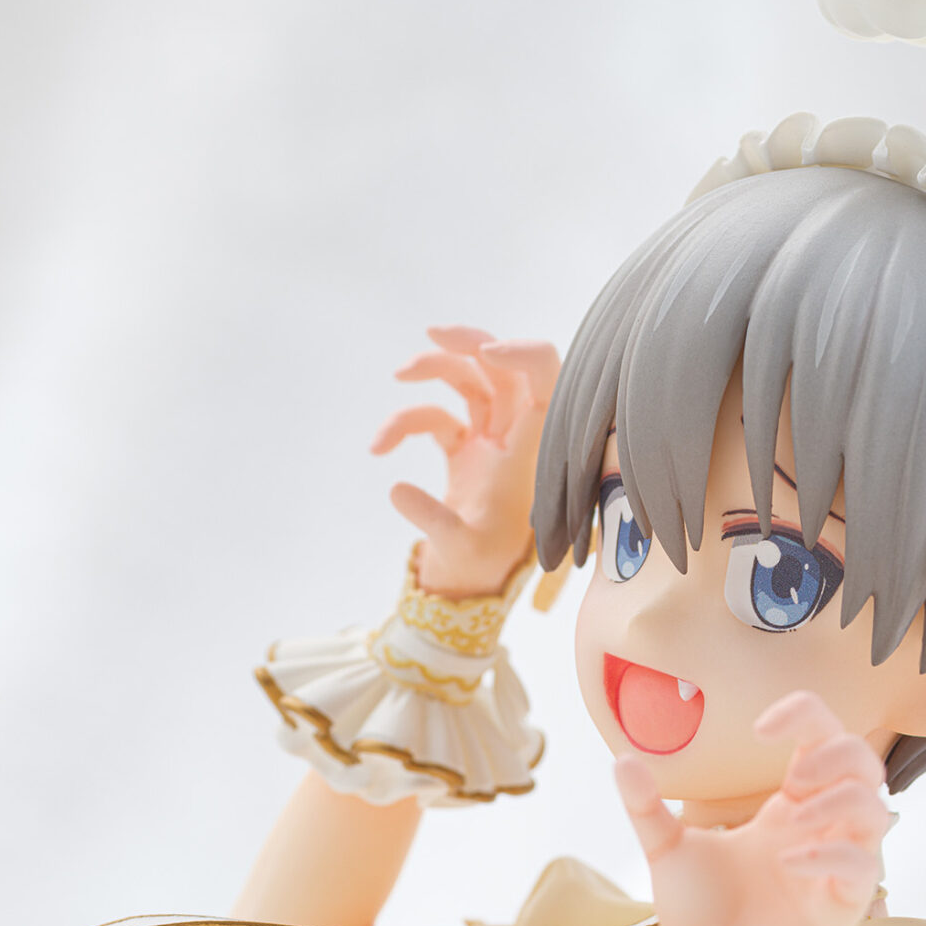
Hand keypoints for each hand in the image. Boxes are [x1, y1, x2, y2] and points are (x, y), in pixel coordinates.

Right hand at [371, 326, 557, 598]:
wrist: (469, 591)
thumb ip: (432, 520)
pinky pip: (436, 416)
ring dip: (434, 367)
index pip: (546, 381)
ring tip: (400, 374)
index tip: (485, 354)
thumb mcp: (461, 550)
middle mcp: (514, 439)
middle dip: (470, 341)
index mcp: (529, 449)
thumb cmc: (479, 570)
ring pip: (469, 381)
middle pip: (503, 367)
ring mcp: (489, 443)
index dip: (523, 354)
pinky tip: (379, 448)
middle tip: (432, 333)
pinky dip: (405, 422)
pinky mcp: (464, 453)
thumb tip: (396, 490)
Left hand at [614, 691, 890, 925]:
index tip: (761, 727)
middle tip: (792, 778)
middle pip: (864, 763)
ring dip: (839, 802)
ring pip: (876, 810)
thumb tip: (621, 759)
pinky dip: (832, 856)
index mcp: (788, 803)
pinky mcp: (844, 904)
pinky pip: (863, 867)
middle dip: (837, 755)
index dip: (805, 714)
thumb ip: (647, 807)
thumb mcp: (667, 851)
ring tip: (793, 818)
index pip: (822, 735)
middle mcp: (820, 827)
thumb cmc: (697, 911)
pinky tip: (788, 862)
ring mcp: (837, 864)